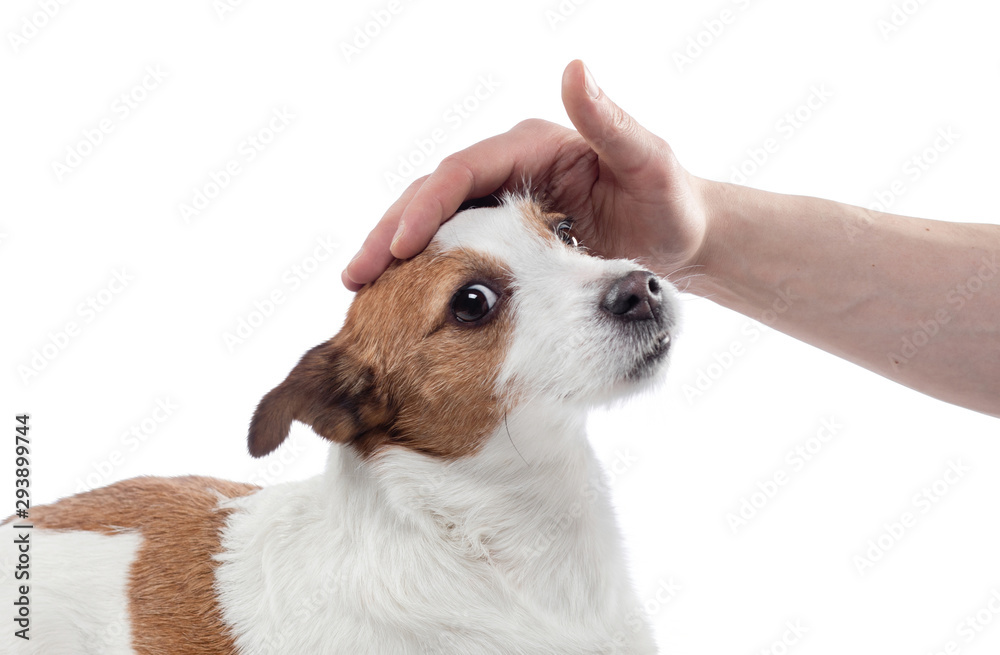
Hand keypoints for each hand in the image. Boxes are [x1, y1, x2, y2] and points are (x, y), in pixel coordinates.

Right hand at [342, 60, 710, 290]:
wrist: (682, 238)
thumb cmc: (671, 200)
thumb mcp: (648, 160)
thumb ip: (610, 122)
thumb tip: (575, 68)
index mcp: (531, 147)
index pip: (462, 171)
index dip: (426, 206)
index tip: (400, 246)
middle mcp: (508, 170)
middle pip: (434, 195)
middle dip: (391, 232)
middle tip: (356, 275)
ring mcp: (503, 203)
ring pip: (436, 223)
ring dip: (397, 252)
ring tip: (362, 290)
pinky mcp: (508, 237)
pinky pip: (457, 249)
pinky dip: (426, 270)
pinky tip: (402, 296)